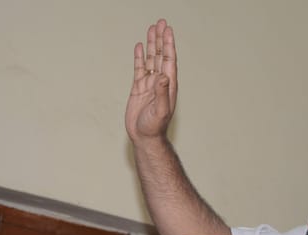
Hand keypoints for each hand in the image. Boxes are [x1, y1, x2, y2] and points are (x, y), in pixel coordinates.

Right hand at [125, 19, 176, 143]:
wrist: (144, 137)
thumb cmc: (154, 127)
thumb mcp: (160, 110)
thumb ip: (162, 93)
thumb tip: (163, 76)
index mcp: (168, 85)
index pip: (169, 60)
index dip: (169, 44)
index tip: (168, 30)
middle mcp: (160, 82)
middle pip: (161, 55)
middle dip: (161, 39)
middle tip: (160, 23)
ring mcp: (149, 84)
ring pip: (151, 60)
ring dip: (151, 45)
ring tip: (151, 29)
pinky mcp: (138, 89)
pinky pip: (139, 69)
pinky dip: (140, 57)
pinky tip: (139, 47)